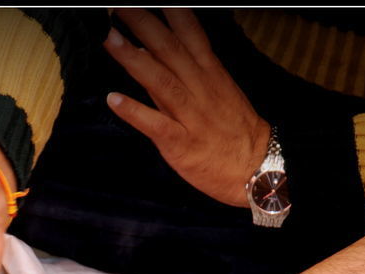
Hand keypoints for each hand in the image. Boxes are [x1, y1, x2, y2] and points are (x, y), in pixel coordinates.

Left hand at [104, 8, 269, 207]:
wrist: (255, 167)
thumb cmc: (232, 129)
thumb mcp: (216, 90)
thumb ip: (184, 70)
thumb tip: (151, 49)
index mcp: (209, 72)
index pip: (189, 33)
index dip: (170, 12)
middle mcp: (199, 88)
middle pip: (169, 49)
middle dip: (142, 24)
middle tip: (117, 7)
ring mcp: (190, 115)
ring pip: (160, 81)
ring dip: (133, 59)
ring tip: (109, 39)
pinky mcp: (181, 143)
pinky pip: (155, 124)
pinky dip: (134, 111)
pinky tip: (113, 99)